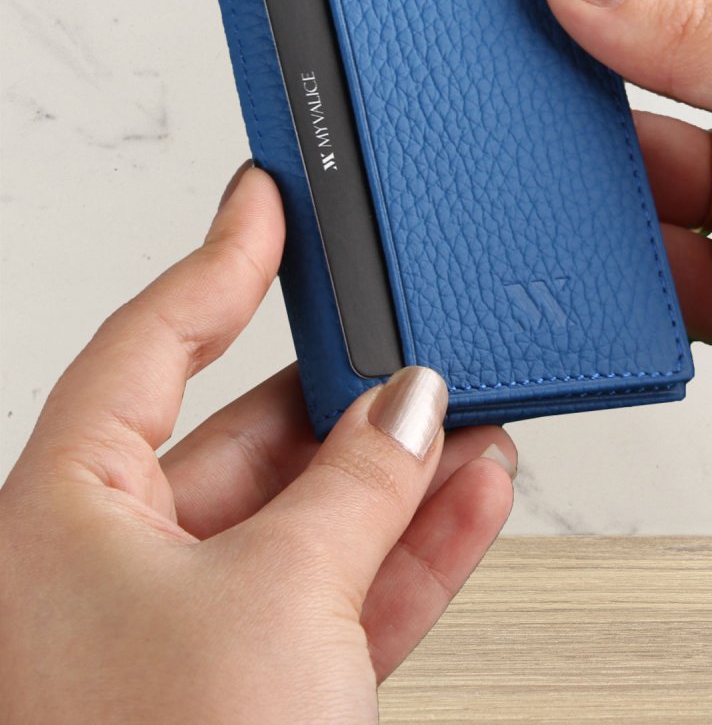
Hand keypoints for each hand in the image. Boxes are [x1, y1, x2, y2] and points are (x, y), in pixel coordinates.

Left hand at [0, 164, 516, 722]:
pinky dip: (419, 541)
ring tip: (476, 415)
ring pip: (319, 512)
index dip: (216, 262)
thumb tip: (413, 405)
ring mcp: (207, 628)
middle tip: (414, 338)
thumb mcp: (274, 598)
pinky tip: (476, 490)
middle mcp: (125, 565)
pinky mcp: (275, 685)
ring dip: (404, 466)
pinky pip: (354, 585)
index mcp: (68, 518)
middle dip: (349, 391)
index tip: (264, 202)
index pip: (147, 344)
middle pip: (254, 432)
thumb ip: (354, 487)